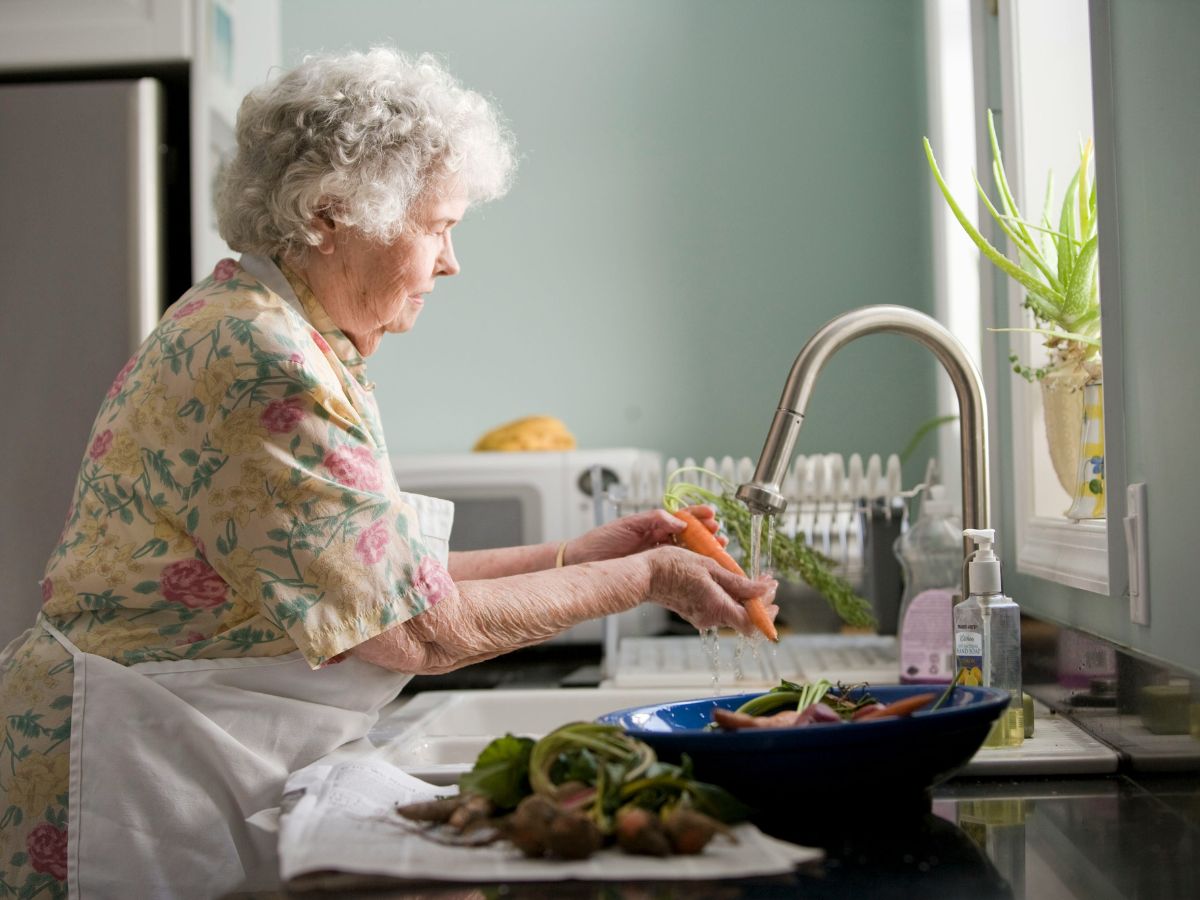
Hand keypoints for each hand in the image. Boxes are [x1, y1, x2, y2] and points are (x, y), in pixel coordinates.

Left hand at [564, 505, 725, 564]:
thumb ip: (654, 520)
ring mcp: (657, 556)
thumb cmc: (601, 541)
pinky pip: (677, 569)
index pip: (682, 517)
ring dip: (704, 550)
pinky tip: (702, 569)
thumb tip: (679, 521)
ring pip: (687, 552)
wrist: (583, 562)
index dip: (698, 516)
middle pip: (690, 535)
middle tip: (720, 535)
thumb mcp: (628, 525)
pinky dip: (691, 568)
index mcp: (653, 525)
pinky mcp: (654, 572)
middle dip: (707, 534)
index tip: (712, 516)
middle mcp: (658, 539)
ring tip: (718, 549)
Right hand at [642, 545, 777, 637]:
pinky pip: (719, 608)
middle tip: (765, 581)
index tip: (773, 591)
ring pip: (732, 612)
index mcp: (717, 608)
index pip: (752, 623)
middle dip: (759, 601)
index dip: (767, 612)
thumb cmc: (673, 566)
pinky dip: (729, 597)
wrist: (645, 574)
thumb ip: (738, 583)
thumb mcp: (710, 567)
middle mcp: (710, 618)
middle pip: (744, 617)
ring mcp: (701, 617)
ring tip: (749, 578)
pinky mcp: (694, 612)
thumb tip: (763, 590)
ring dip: (744, 597)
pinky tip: (729, 581)